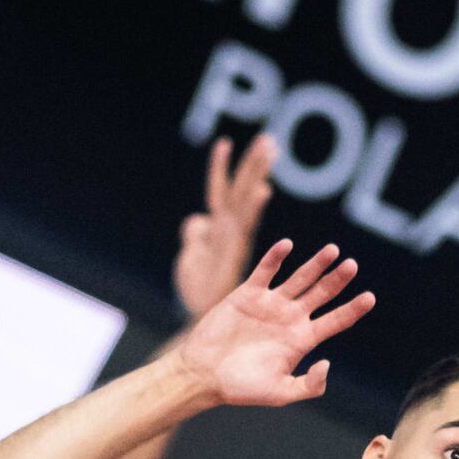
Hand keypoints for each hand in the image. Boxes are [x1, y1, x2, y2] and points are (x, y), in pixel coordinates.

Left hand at [174, 135, 276, 318]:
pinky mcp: (234, 254)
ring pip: (245, 200)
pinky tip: (261, 190)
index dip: (220, 169)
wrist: (200, 319)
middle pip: (240, 190)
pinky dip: (252, 207)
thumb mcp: (190, 257)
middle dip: (252, 164)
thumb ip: (196, 236)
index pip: (220, 192)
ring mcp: (231, 241)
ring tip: (269, 149)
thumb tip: (196, 219)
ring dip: (256, 173)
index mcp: (218, 230)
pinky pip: (245, 226)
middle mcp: (228, 231)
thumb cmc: (199, 292)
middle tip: (268, 138)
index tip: (224, 143)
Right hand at [174, 241, 375, 409]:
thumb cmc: (241, 388)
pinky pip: (265, 271)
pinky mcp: (248, 294)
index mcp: (302, 340)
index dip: (352, 309)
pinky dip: (276, 258)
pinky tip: (287, 245)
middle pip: (321, 294)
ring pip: (299, 278)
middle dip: (337, 280)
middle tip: (352, 265)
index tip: (370, 297)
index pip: (335, 321)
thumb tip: (327, 363)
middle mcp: (290, 318)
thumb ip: (308, 385)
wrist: (204, 375)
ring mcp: (270, 304)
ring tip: (333, 250)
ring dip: (315, 264)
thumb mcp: (280, 393)